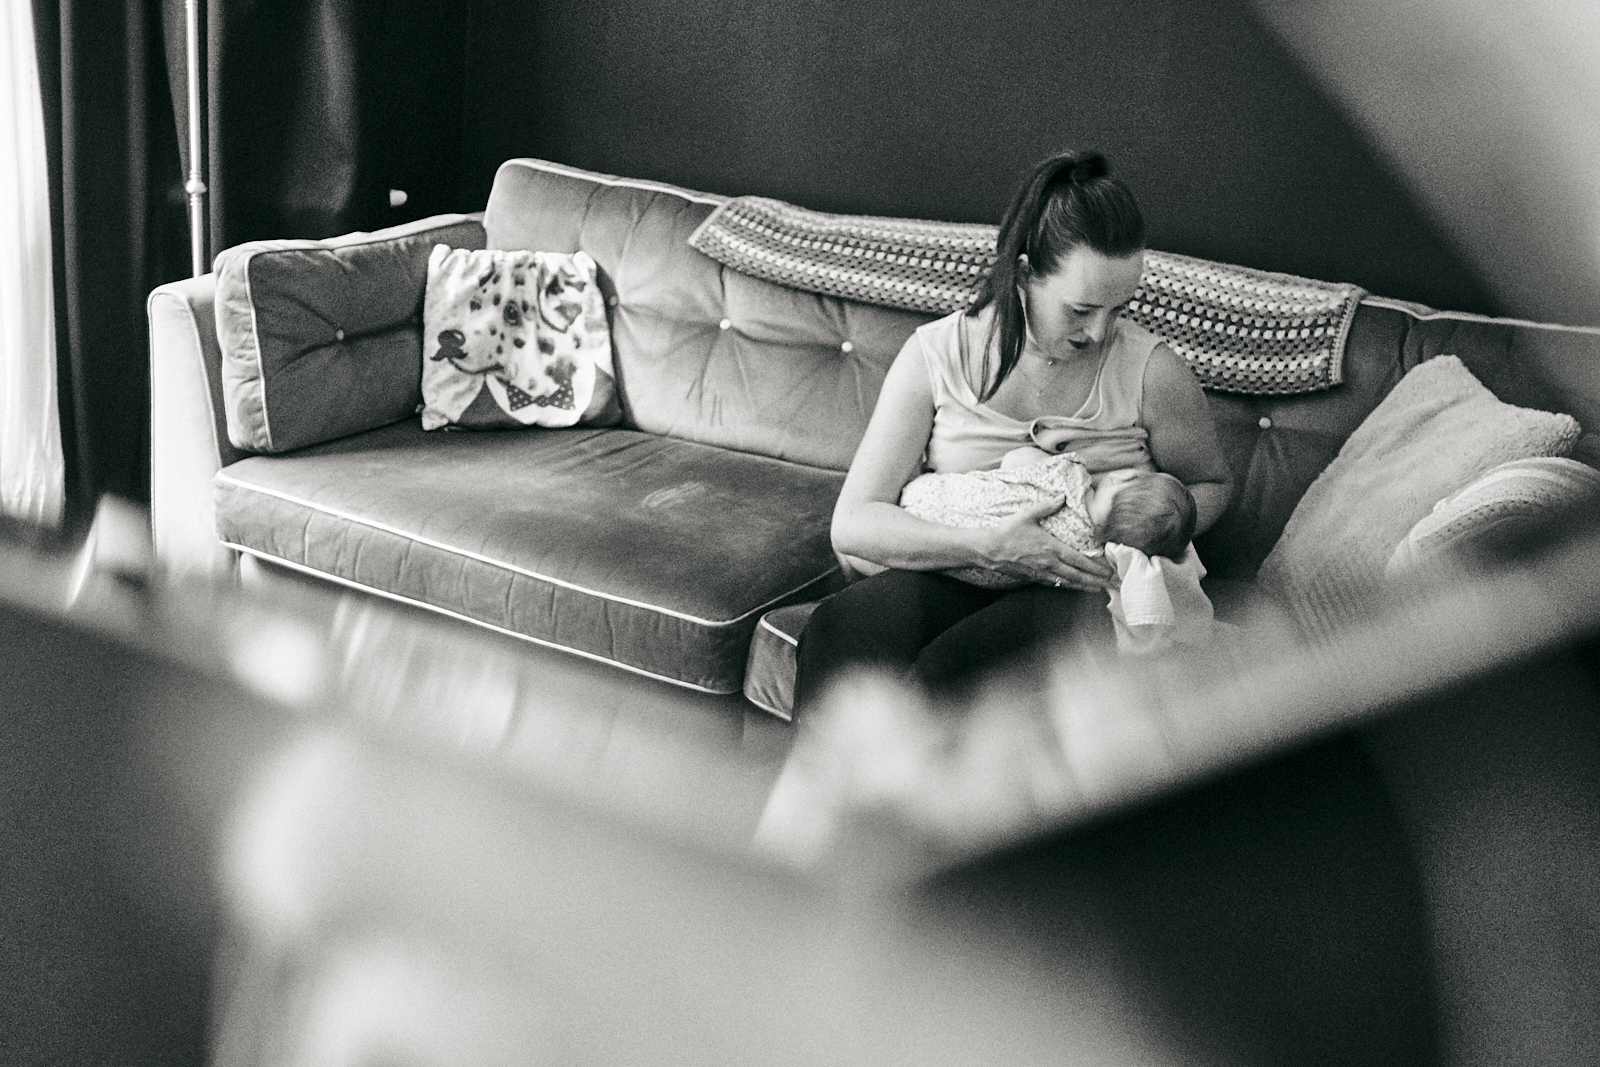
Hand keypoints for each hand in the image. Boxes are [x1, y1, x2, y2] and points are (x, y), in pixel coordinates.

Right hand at [981, 496, 1116, 590]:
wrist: (989, 549)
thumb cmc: (1007, 531)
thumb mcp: (1027, 515)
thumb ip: (1047, 506)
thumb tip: (1062, 496)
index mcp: (1051, 548)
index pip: (1079, 560)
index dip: (1095, 568)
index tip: (1108, 571)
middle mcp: (1049, 563)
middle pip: (1077, 576)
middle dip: (1095, 581)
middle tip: (1110, 585)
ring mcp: (1041, 573)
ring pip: (1067, 583)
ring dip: (1084, 587)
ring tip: (1098, 590)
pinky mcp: (1033, 577)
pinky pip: (1054, 584)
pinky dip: (1067, 586)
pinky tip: (1073, 587)